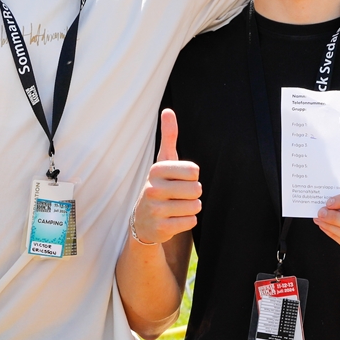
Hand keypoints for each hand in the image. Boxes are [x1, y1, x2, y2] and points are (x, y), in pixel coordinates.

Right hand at [131, 109, 201, 245]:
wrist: (143, 221)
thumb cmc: (160, 185)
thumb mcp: (163, 162)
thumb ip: (168, 136)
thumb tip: (168, 110)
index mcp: (156, 170)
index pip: (194, 170)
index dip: (192, 176)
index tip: (179, 179)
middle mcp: (152, 189)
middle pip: (196, 189)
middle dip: (193, 193)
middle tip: (178, 195)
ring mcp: (155, 210)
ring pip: (195, 206)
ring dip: (191, 207)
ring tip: (176, 207)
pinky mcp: (161, 228)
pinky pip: (191, 222)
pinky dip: (187, 221)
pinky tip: (174, 219)